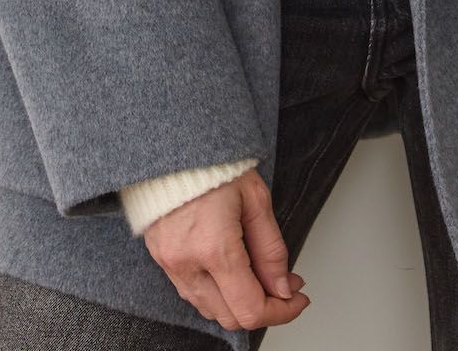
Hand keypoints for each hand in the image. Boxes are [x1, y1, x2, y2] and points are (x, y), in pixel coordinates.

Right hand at [143, 171, 309, 332]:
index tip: (297, 299)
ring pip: (210, 309)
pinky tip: (229, 269)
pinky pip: (190, 292)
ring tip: (256, 273)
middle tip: (283, 284)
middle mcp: (187, 262)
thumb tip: (282, 288)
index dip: (281, 311)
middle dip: (263, 306)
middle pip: (231, 317)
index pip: (251, 309)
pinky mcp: (160, 257)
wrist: (172, 141)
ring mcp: (169, 262)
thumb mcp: (255, 199)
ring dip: (237, 302)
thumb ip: (271, 250)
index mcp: (214, 247)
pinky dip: (215, 292)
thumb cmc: (212, 161)